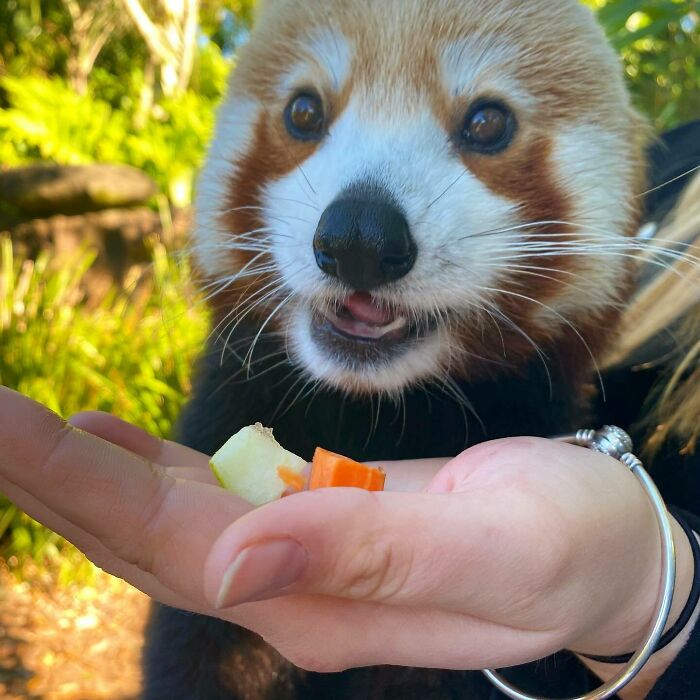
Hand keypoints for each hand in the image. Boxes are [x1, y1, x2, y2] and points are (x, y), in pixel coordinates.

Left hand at [0, 386, 689, 680]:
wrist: (598, 547)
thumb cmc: (562, 545)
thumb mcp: (487, 552)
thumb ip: (369, 555)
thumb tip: (235, 563)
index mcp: (321, 603)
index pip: (171, 546)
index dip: (81, 487)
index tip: (4, 427)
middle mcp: (290, 585)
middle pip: (147, 532)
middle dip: (55, 475)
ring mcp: (299, 551)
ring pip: (166, 513)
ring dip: (88, 471)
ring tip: (16, 428)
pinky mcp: (318, 512)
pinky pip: (210, 492)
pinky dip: (148, 465)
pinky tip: (106, 440)